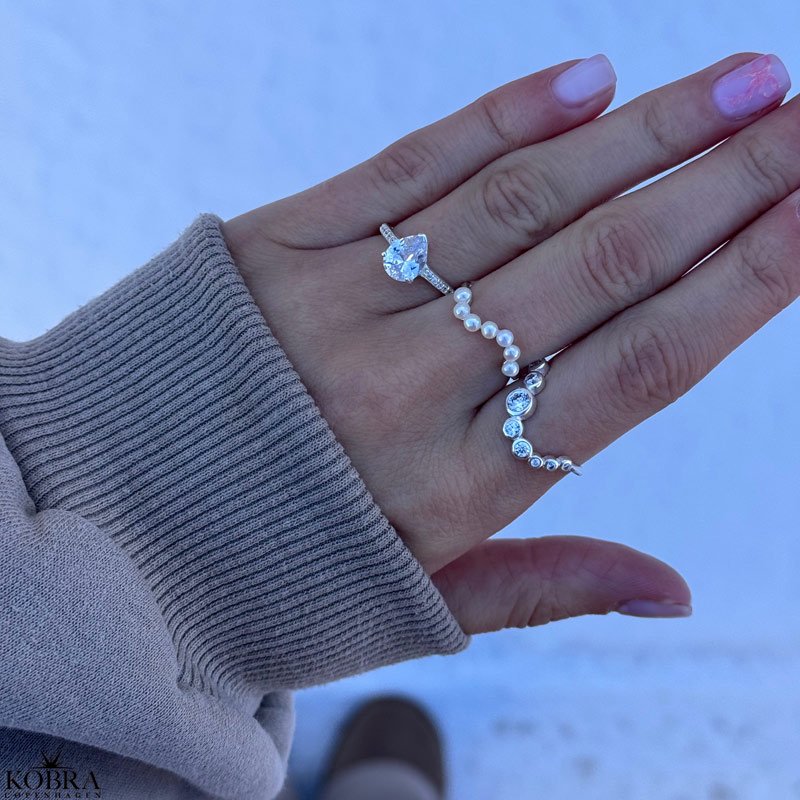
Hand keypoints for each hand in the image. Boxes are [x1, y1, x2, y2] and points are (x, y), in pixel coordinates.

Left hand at [222, 53, 797, 632]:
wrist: (114, 526)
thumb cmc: (280, 567)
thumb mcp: (414, 606)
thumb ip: (545, 586)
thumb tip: (676, 591)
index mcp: (457, 488)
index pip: (634, 369)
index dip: (738, 287)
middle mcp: (409, 388)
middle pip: (599, 268)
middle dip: (725, 187)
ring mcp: (341, 305)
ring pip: (520, 205)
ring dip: (641, 137)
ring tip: (743, 87)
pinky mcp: (279, 246)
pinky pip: (409, 170)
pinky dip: (502, 121)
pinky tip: (588, 80)